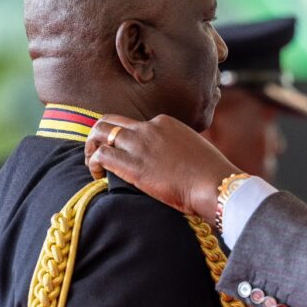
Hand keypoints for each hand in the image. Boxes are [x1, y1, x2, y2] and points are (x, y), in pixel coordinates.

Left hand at [85, 114, 241, 220]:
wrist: (215, 184)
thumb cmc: (211, 175)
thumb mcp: (195, 151)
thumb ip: (179, 149)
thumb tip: (174, 161)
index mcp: (166, 123)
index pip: (134, 125)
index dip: (124, 140)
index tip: (125, 155)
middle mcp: (150, 128)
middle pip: (111, 121)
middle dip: (99, 136)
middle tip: (97, 153)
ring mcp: (140, 143)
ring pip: (100, 133)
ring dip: (91, 148)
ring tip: (93, 165)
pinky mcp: (133, 164)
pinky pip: (102, 155)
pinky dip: (94, 163)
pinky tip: (98, 176)